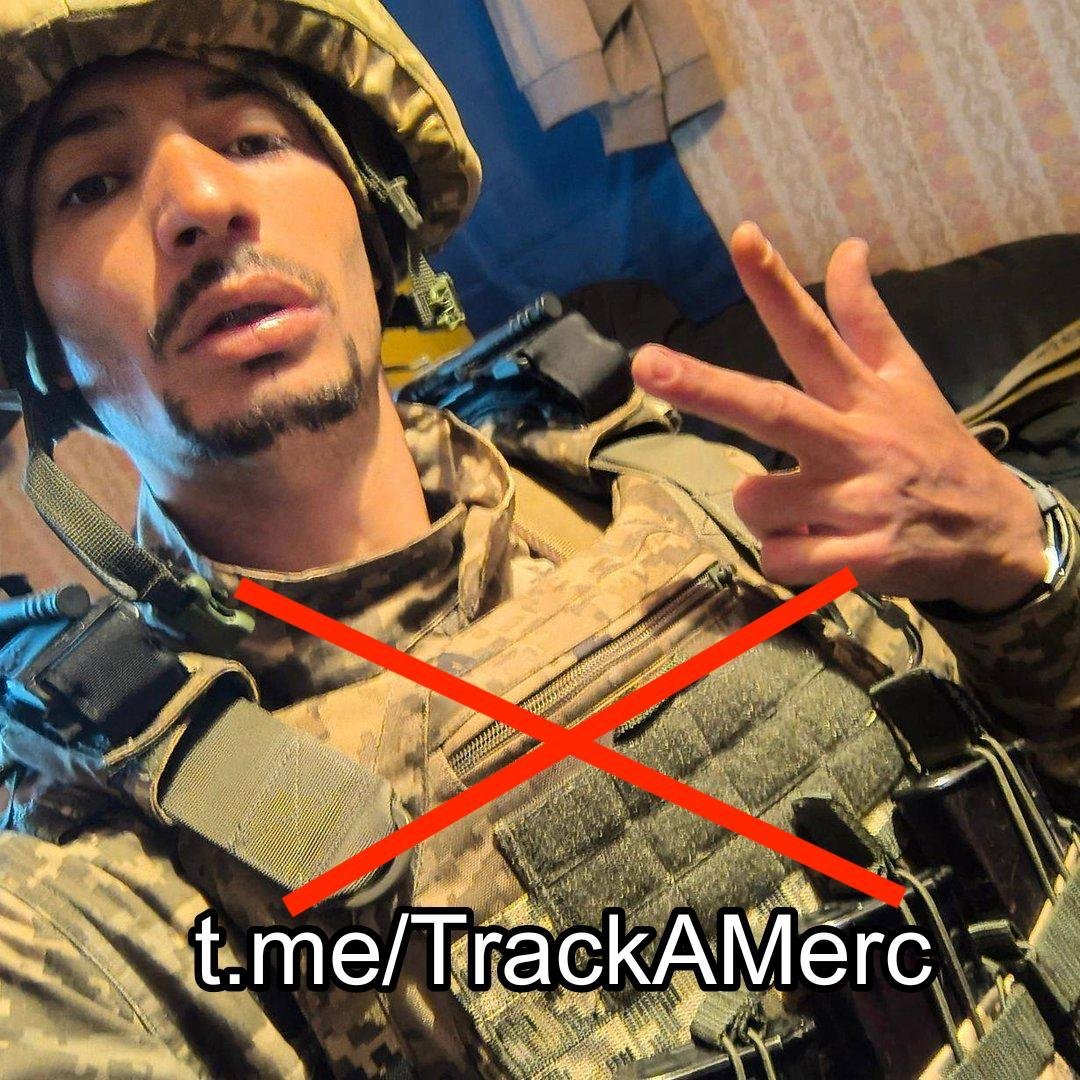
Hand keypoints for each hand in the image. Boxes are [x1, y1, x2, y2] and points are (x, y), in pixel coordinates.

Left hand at [632, 223, 1045, 611]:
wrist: (995, 537)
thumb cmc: (932, 451)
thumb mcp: (908, 380)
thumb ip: (865, 319)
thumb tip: (846, 246)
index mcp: (864, 394)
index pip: (815, 332)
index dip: (777, 287)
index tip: (742, 237)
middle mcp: (858, 442)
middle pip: (772, 410)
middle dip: (704, 387)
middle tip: (647, 363)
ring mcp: (861, 502)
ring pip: (756, 501)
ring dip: (764, 510)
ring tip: (810, 512)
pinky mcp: (863, 558)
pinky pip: (778, 559)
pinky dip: (783, 557)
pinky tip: (822, 549)